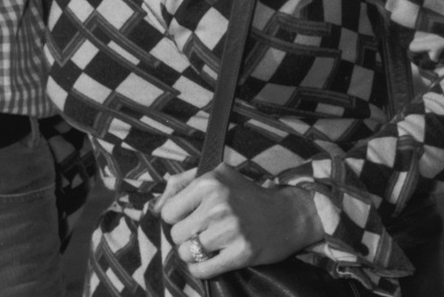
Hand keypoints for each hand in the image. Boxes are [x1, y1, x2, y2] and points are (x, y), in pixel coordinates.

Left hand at [157, 166, 321, 279]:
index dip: (177, 218)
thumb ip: (180, 184)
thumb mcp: (215, 175)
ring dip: (194, 254)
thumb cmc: (245, 194)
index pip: (168, 212)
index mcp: (209, 182)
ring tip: (208, 246)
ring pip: (187, 253)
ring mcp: (230, 229)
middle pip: (176, 234)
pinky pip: (204, 269)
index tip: (190, 218)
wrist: (288, 214)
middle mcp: (218, 204)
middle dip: (185, 237)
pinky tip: (211, 260)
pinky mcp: (242, 252)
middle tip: (201, 233)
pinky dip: (201, 269)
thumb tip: (155, 208)